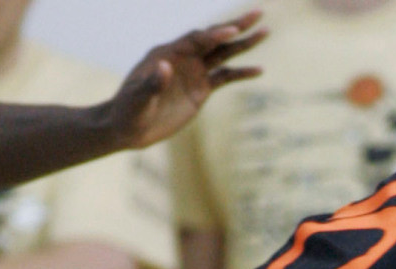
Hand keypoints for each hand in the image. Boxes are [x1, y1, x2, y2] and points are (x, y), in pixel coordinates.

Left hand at [110, 13, 265, 148]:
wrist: (129, 127)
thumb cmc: (129, 110)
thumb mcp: (138, 98)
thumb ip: (152, 83)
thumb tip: (165, 66)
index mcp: (168, 53)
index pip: (196, 39)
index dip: (214, 35)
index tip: (232, 31)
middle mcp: (184, 58)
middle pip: (214, 38)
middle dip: (237, 26)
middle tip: (259, 13)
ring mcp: (194, 72)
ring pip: (224, 53)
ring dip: (244, 43)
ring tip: (266, 31)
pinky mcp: (201, 89)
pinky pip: (226, 77)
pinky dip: (242, 73)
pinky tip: (259, 70)